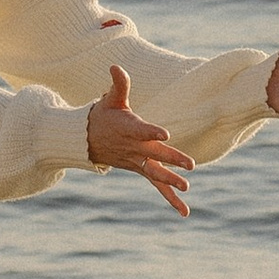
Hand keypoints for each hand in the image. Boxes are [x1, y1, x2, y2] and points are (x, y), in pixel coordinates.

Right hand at [87, 64, 195, 216]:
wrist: (88, 141)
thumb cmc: (104, 115)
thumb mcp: (110, 99)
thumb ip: (118, 84)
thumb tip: (115, 66)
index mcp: (129, 128)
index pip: (142, 130)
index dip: (152, 131)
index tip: (165, 133)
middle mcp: (134, 148)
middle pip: (154, 154)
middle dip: (171, 159)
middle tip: (190, 165)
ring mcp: (138, 161)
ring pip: (155, 174)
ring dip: (171, 182)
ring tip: (186, 188)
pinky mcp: (141, 170)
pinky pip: (157, 186)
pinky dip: (170, 198)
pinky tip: (184, 211)